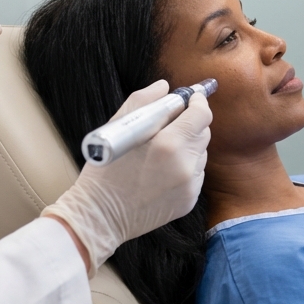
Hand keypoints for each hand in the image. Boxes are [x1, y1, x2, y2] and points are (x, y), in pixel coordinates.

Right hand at [41, 81, 211, 272]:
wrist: (99, 216)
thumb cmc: (104, 170)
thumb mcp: (117, 128)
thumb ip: (144, 101)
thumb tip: (165, 86)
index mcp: (168, 143)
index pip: (201, 114)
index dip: (198, 102)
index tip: (191, 98)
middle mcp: (185, 165)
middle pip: (204, 132)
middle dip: (191, 123)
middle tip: (169, 124)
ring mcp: (189, 185)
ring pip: (201, 153)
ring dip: (188, 146)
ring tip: (160, 152)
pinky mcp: (189, 200)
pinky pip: (196, 174)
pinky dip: (185, 167)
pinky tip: (161, 171)